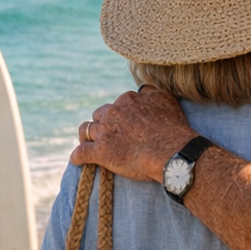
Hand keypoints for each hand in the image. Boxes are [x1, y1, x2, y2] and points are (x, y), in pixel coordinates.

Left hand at [71, 87, 195, 182]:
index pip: (116, 105)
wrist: (172, 151)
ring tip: (88, 143)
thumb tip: (142, 89)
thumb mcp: (165, 99)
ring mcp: (104, 132)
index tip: (124, 124)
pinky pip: (80, 153)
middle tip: (107, 134)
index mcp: (127, 100)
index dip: (119, 115)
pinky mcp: (100, 152)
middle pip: (98, 116)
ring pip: (86, 131)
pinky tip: (77, 159)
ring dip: (87, 136)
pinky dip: (78, 156)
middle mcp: (113, 113)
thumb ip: (150, 92)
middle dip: (102, 123)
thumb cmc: (172, 127)